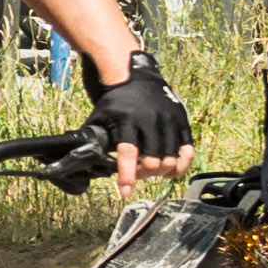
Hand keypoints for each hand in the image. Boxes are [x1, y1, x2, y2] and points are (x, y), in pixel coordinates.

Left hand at [82, 50, 195, 195]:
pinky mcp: (181, 121)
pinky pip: (188, 151)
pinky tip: (171, 170)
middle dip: (144, 174)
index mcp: (127, 119)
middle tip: (137, 172)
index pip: (128, 152)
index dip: (127, 175)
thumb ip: (93, 138)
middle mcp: (150, 120)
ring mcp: (168, 120)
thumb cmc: (115, 101)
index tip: (125, 191)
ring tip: (150, 169)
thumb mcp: (100, 116)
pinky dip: (180, 166)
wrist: (135, 75)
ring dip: (160, 172)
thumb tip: (80, 159)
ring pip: (170, 159)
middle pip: (153, 161)